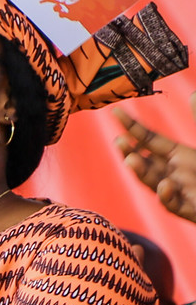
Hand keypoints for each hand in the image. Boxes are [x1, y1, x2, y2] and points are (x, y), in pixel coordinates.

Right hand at [116, 107, 195, 222]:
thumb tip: (192, 94)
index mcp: (178, 155)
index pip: (148, 139)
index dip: (132, 126)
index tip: (116, 111)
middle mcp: (173, 172)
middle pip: (145, 162)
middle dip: (130, 153)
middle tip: (119, 141)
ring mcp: (178, 192)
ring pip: (153, 183)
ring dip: (141, 173)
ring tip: (131, 160)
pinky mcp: (188, 209)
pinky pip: (173, 205)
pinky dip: (166, 196)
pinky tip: (165, 185)